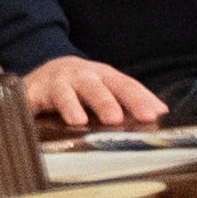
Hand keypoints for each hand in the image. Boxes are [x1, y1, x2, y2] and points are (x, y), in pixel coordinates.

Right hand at [20, 55, 166, 129]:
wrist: (41, 77)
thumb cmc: (81, 89)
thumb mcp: (106, 91)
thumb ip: (129, 101)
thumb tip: (162, 112)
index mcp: (105, 76)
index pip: (125, 86)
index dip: (139, 99)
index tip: (154, 114)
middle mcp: (82, 76)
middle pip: (97, 87)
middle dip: (106, 102)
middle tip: (116, 119)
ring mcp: (57, 82)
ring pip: (66, 92)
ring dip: (72, 106)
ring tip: (81, 121)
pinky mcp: (34, 91)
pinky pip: (36, 100)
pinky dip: (41, 108)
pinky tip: (50, 120)